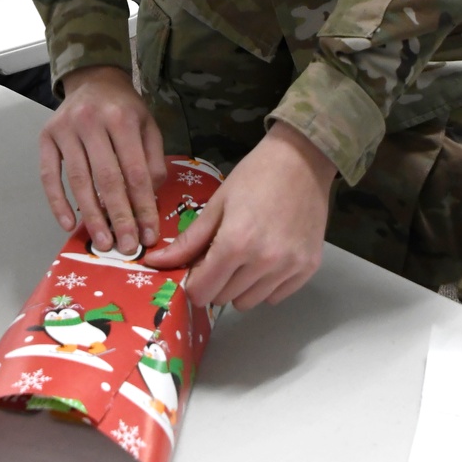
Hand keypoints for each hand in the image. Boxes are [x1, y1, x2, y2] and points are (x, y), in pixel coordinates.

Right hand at [40, 66, 166, 255]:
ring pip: (79, 180)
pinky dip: (57, 202)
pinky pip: (49, 175)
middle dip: (119, 217)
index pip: (135, 172)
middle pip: (107, 179)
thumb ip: (152, 161)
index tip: (148, 235)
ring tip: (103, 242)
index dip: (142, 207)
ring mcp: (66, 129)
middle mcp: (92, 121)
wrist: (94, 79)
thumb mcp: (148, 126)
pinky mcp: (46, 137)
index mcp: (123, 118)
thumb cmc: (124, 108)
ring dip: (91, 216)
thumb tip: (148, 200)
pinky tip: (68, 224)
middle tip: (126, 247)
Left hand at [144, 122, 335, 310]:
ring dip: (240, 287)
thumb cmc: (255, 175)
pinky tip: (268, 257)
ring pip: (250, 302)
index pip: (202, 292)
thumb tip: (153, 262)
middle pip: (224, 299)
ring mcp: (289, 268)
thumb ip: (189, 241)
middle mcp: (264, 262)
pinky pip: (276, 296)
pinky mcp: (308, 269)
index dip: (194, 283)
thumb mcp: (217, 204)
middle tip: (221, 255)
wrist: (303, 159)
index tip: (197, 268)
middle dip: (216, 282)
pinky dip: (266, 285)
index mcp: (235, 244)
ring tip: (246, 256)